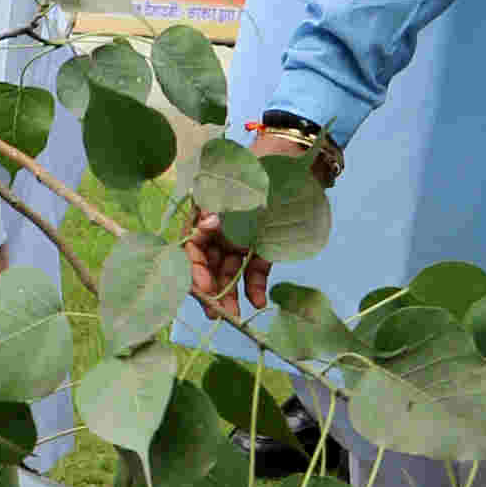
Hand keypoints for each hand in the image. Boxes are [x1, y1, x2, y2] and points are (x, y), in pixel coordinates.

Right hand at [188, 121, 314, 316]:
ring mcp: (239, 244)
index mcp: (203, 218)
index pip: (191, 250)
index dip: (194, 271)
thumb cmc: (259, 176)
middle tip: (218, 314)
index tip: (203, 288)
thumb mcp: (236, 190)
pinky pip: (254, 274)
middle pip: (209, 268)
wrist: (293, 169)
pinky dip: (256, 289)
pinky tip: (259, 303)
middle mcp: (218, 234)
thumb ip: (219, 207)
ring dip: (231, 296)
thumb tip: (207, 223)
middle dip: (212, 292)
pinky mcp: (261, 252)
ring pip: (229, 276)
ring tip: (237, 317)